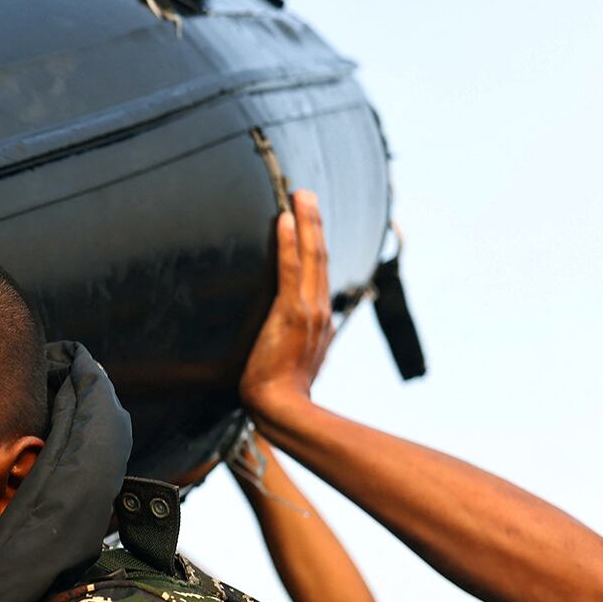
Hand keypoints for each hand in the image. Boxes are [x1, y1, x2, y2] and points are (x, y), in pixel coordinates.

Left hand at [239, 189, 334, 423]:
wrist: (283, 408)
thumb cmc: (281, 392)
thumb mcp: (294, 360)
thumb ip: (293, 342)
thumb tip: (284, 335)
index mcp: (321, 319)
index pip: (319, 272)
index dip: (315, 244)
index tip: (310, 222)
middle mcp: (320, 309)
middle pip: (320, 256)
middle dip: (315, 222)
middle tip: (306, 193)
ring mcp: (309, 310)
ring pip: (311, 256)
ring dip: (306, 222)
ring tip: (300, 195)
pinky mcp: (292, 314)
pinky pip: (289, 270)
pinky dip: (288, 244)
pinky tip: (284, 221)